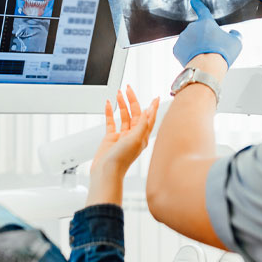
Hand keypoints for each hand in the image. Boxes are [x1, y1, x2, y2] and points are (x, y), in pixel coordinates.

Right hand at [87, 86, 159, 205]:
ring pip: (123, 116)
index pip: (149, 118)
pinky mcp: (110, 138)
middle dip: (132, 100)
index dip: (152, 107)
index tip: (155, 97)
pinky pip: (111, 122)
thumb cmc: (122, 159)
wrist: (106, 172)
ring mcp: (122, 136)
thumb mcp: (135, 139)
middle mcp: (133, 135)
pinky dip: (109, 112)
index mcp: (142, 136)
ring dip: (121, 104)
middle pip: (135, 113)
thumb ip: (142, 124)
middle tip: (129, 89)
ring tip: (118, 94)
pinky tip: (108, 104)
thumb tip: (148, 111)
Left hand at [173, 0, 242, 67]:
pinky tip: (195, 59)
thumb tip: (233, 33)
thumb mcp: (236, 42)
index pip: (202, 10)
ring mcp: (182, 38)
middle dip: (202, 38)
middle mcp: (192, 27)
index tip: (193, 1)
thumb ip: (235, 34)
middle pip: (198, 31)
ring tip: (203, 56)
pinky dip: (187, 54)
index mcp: (206, 22)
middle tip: (211, 49)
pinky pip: (182, 50)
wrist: (207, 68)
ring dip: (195, 46)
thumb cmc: (222, 54)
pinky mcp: (176, 49)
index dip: (198, 5)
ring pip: (189, 40)